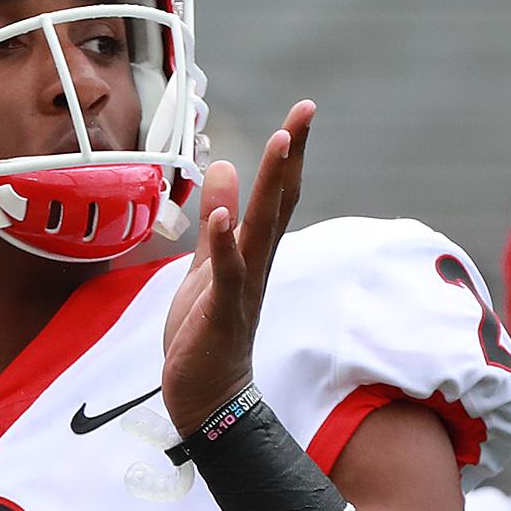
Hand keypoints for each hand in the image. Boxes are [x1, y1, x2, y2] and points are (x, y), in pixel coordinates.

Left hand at [159, 100, 314, 431]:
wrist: (207, 399)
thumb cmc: (206, 336)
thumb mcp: (205, 266)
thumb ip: (215, 222)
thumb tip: (220, 167)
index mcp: (252, 254)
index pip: (277, 196)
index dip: (288, 155)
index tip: (302, 112)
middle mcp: (256, 266)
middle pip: (279, 204)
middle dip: (291, 157)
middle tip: (305, 112)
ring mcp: (242, 289)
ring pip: (261, 231)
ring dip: (270, 187)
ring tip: (280, 143)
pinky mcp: (221, 313)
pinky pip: (226, 274)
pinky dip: (226, 244)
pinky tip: (224, 217)